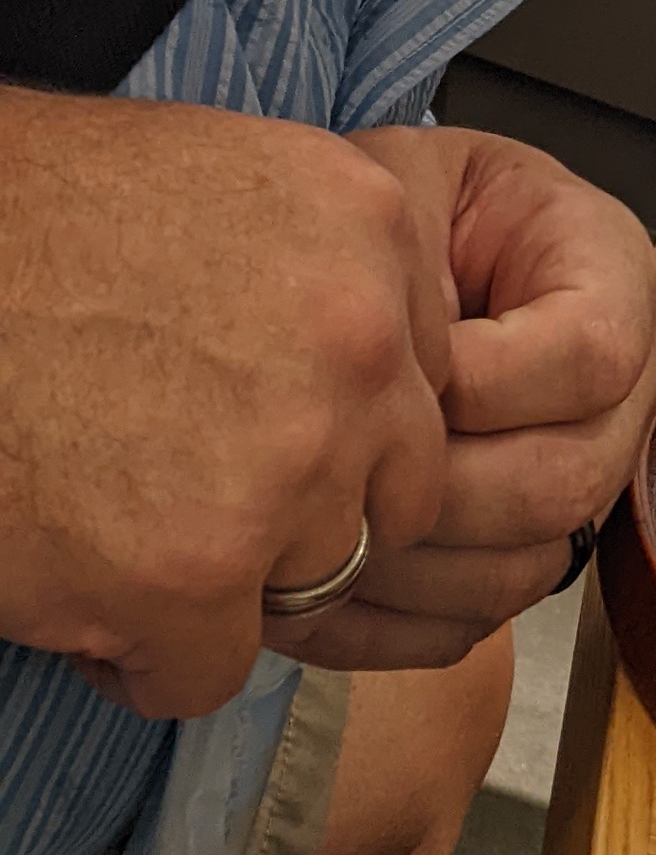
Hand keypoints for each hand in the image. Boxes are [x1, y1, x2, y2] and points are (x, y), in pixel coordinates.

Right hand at [0, 90, 451, 720]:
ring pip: (311, 583)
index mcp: (369, 226)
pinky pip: (210, 670)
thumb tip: (362, 362)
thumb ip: (316, 269)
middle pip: (393, 492)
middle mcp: (358, 343)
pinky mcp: (194, 576)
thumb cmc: (32, 222)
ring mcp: (286, 464)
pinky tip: (78, 593)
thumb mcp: (221, 184)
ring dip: (224, 582)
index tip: (254, 424)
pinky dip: (143, 657)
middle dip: (306, 514)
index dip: (336, 423)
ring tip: (117, 532)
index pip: (419, 379)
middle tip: (192, 494)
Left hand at [297, 130, 655, 670]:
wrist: (386, 259)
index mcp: (612, 277)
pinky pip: (472, 626)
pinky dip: (384, 626)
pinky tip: (312, 584)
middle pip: (565, 484)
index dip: (484, 382)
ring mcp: (578, 483)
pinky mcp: (516, 554)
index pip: (592, 357)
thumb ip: (407, 259)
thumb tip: (382, 383)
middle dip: (435, 488)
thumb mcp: (400, 189)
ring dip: (405, 566)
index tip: (394, 363)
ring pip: (522, 571)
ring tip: (308, 529)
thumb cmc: (390, 211)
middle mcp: (622, 394)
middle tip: (331, 468)